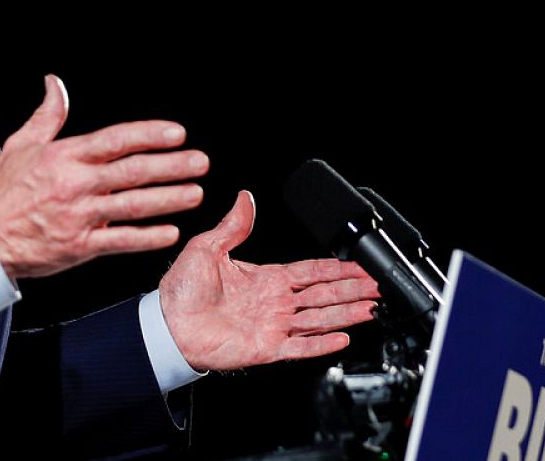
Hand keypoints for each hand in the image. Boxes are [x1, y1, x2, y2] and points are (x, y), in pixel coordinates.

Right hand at [0, 75, 207, 280]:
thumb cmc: (3, 192)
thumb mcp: (20, 144)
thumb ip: (47, 115)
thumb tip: (54, 83)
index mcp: (64, 156)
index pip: (115, 140)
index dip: (148, 135)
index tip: (176, 133)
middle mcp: (75, 184)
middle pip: (132, 171)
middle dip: (171, 165)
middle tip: (200, 161)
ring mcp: (79, 216)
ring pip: (133, 205)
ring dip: (168, 198)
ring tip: (195, 192)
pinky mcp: (79, 246)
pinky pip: (120, 240)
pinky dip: (147, 237)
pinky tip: (170, 231)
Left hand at [158, 190, 378, 371]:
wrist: (167, 325)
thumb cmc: (181, 290)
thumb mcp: (206, 247)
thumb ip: (233, 226)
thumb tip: (245, 198)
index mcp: (265, 277)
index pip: (310, 271)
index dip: (337, 268)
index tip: (360, 265)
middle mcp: (274, 302)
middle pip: (324, 294)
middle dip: (352, 289)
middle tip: (378, 286)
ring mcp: (273, 325)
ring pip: (319, 318)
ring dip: (346, 313)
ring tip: (371, 308)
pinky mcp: (267, 347)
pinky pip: (300, 346)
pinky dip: (322, 343)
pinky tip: (343, 337)